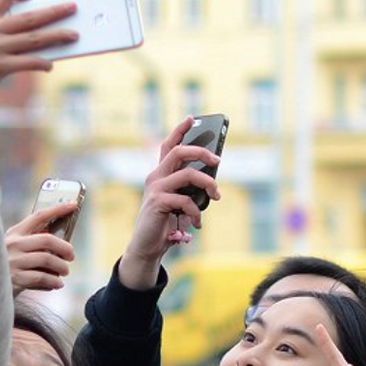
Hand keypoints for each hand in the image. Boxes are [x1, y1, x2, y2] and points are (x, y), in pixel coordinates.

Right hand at [0, 0, 77, 173]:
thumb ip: (2, 34)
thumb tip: (42, 37)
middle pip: (28, 17)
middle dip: (54, 12)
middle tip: (73, 8)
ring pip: (34, 39)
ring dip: (57, 36)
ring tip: (74, 36)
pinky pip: (28, 62)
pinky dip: (43, 62)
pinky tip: (50, 65)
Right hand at [5, 202, 76, 297]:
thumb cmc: (7, 268)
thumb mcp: (16, 250)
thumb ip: (34, 244)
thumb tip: (64, 244)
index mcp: (14, 233)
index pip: (38, 216)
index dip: (57, 209)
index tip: (73, 205)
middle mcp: (12, 244)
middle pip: (47, 239)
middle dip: (65, 248)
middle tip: (71, 256)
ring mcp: (11, 261)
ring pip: (47, 259)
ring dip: (62, 267)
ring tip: (64, 272)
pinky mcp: (13, 279)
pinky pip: (42, 277)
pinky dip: (54, 281)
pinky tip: (57, 284)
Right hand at [118, 117, 221, 289]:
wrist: (147, 246)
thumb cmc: (166, 224)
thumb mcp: (180, 204)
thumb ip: (190, 191)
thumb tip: (212, 185)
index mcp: (161, 174)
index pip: (168, 146)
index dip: (179, 131)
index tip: (192, 118)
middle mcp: (156, 177)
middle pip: (178, 152)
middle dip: (201, 152)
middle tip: (218, 162)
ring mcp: (155, 189)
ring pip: (187, 174)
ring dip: (207, 184)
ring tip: (217, 195)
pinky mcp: (157, 203)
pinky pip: (185, 200)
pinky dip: (196, 211)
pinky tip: (197, 223)